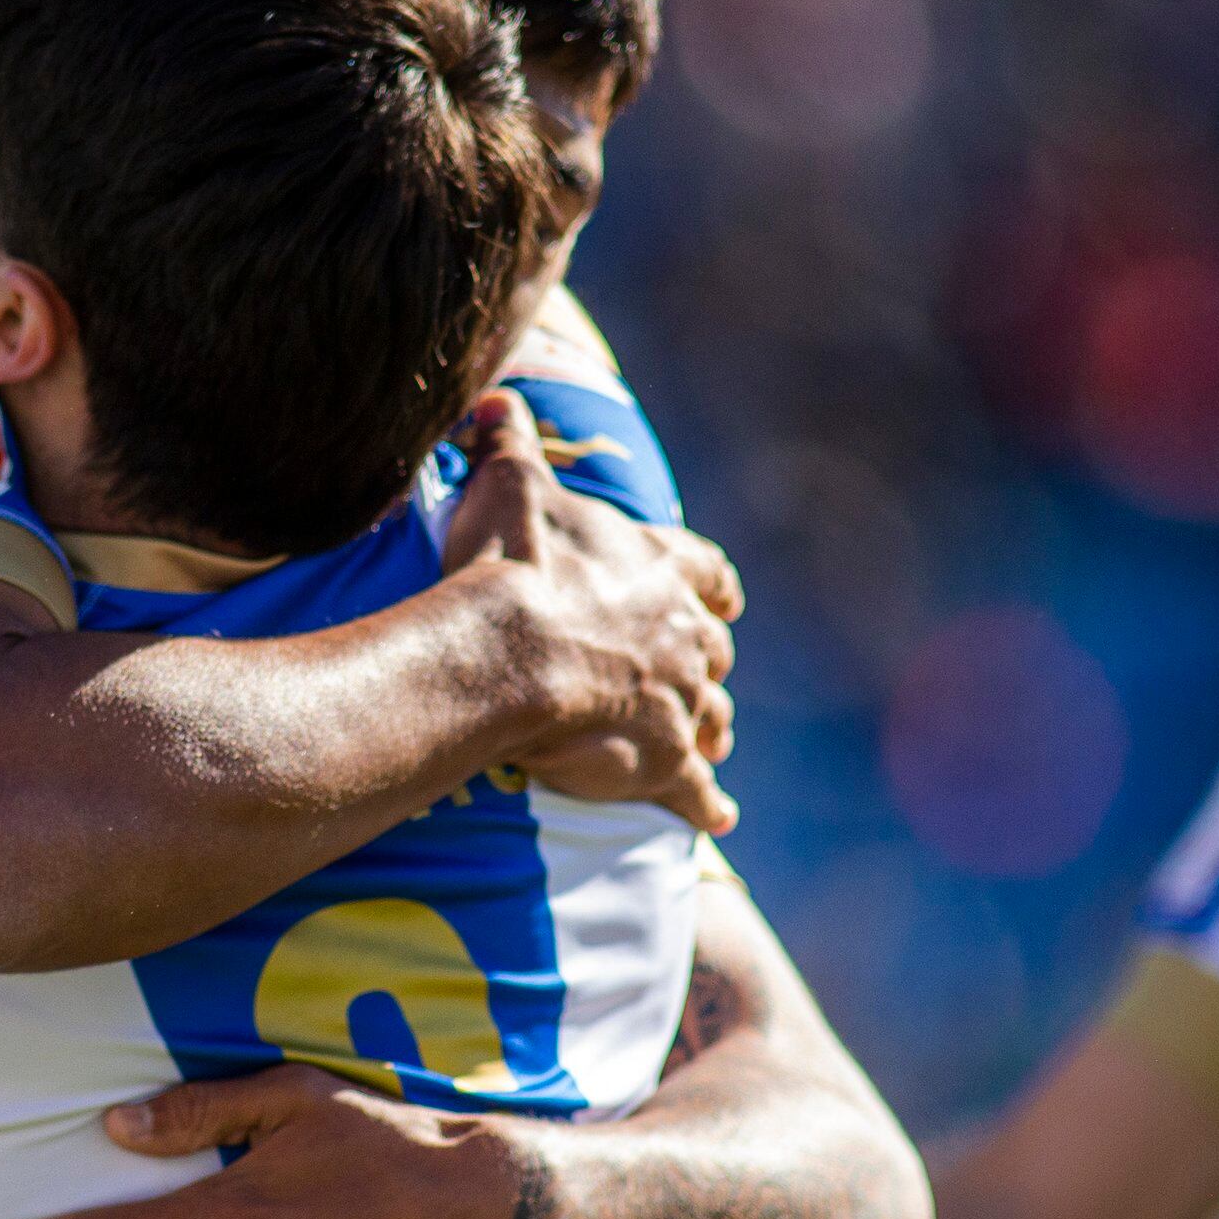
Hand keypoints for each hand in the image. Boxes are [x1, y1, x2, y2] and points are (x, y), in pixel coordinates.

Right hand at [437, 397, 743, 833]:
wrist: (510, 653)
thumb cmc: (508, 568)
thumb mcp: (508, 487)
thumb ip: (506, 441)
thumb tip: (493, 397)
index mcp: (657, 569)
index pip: (707, 572)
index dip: (714, 586)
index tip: (725, 599)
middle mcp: (684, 633)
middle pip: (714, 652)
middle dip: (708, 666)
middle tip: (700, 682)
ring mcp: (681, 699)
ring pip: (715, 715)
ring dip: (713, 727)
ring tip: (710, 744)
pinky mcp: (666, 760)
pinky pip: (697, 790)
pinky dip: (708, 806)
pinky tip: (716, 821)